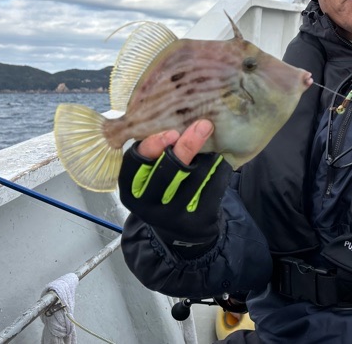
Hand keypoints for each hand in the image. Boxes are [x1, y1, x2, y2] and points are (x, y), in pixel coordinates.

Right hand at [118, 120, 231, 255]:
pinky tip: (220, 163)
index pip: (133, 165)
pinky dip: (220, 169)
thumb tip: (178, 117)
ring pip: (195, 176)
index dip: (151, 147)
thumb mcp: (151, 178)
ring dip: (207, 156)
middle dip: (187, 145)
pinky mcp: (197, 220)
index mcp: (131, 190)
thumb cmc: (166, 192)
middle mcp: (148, 206)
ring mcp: (173, 216)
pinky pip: (213, 186)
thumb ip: (156, 155)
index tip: (171, 132)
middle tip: (204, 124)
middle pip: (168, 171)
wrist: (184, 233)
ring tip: (212, 146)